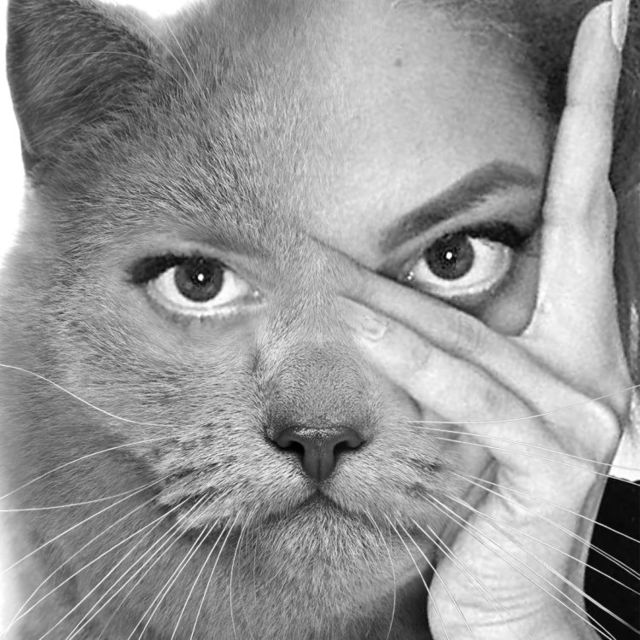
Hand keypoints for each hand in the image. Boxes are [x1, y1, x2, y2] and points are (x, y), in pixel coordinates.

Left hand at [342, 3, 631, 637]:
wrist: (510, 592)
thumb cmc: (488, 488)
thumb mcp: (480, 396)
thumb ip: (461, 335)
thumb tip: (406, 280)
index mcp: (577, 340)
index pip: (590, 211)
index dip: (602, 122)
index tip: (615, 36)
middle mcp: (596, 363)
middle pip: (577, 226)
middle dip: (582, 130)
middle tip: (599, 23)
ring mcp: (582, 413)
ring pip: (479, 320)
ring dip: (397, 276)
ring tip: (328, 237)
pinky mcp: (546, 463)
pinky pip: (468, 393)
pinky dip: (408, 357)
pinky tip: (352, 323)